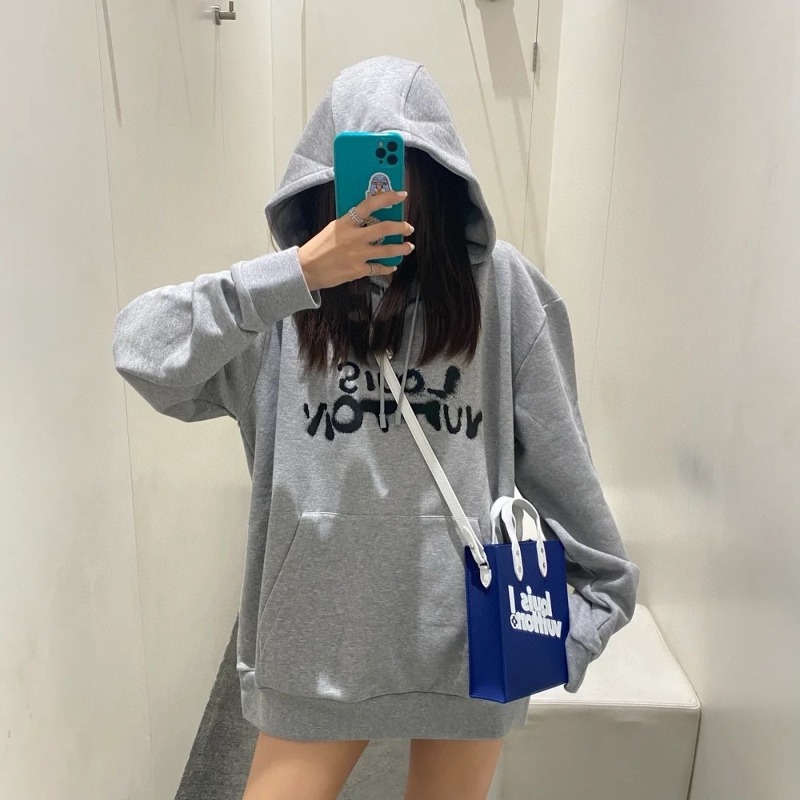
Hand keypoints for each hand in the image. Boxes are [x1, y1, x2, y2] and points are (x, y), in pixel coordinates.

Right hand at [297, 190, 413, 291]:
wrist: (306, 269)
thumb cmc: (318, 248)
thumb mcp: (333, 229)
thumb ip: (350, 224)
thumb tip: (368, 220)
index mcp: (346, 223)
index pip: (370, 204)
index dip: (388, 198)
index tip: (401, 195)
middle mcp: (354, 237)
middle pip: (384, 228)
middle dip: (401, 227)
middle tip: (408, 227)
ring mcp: (358, 254)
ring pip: (387, 250)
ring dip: (401, 248)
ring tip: (408, 247)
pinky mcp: (358, 270)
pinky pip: (378, 268)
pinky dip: (388, 267)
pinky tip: (392, 266)